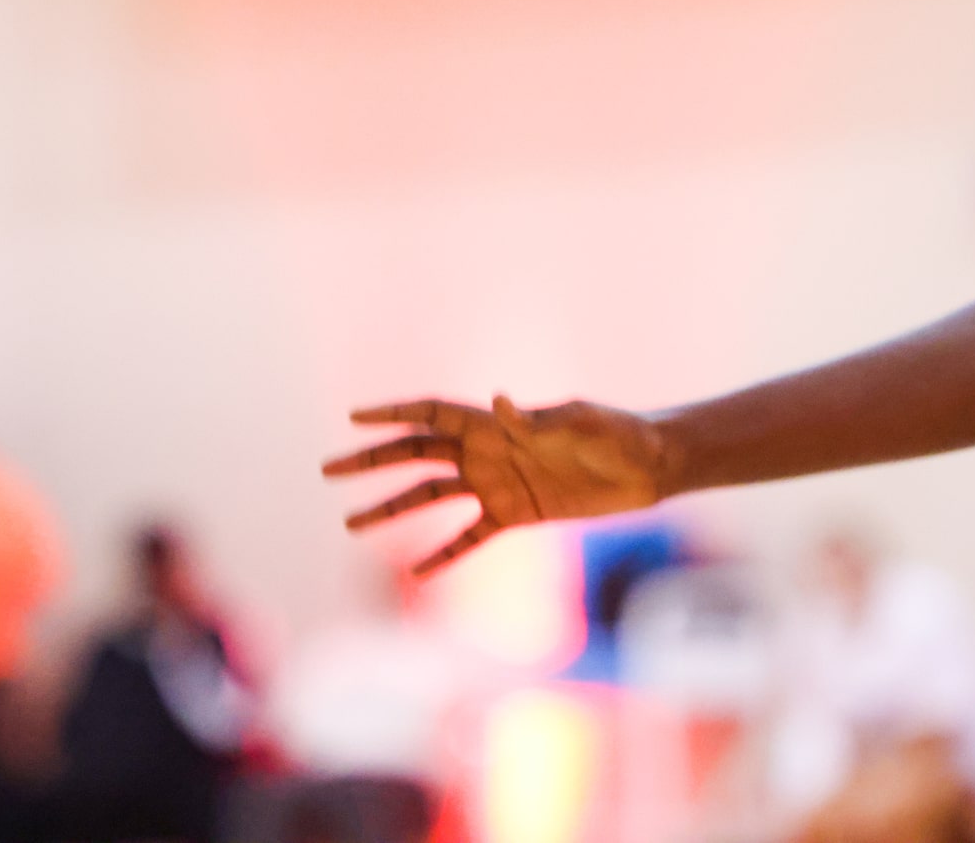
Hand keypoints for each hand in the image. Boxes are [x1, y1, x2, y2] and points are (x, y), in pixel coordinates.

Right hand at [322, 395, 668, 573]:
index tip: (351, 418)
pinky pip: (468, 538)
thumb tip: (500, 403)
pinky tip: (416, 572)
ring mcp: (495, 485)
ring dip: (391, 509)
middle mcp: (484, 452)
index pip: (429, 414)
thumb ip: (535, 419)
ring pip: (429, 499)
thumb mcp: (578, 421)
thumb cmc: (615, 432)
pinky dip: (443, 554)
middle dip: (370, 461)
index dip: (391, 414)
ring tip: (350, 524)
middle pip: (414, 455)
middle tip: (327, 469)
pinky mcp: (515, 517)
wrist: (648, 467)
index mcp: (492, 424)